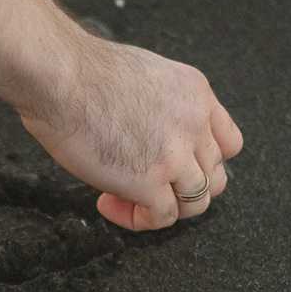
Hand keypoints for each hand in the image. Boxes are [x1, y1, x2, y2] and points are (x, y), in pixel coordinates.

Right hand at [16, 27, 243, 230]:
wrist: (60, 76)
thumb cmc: (82, 71)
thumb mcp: (144, 74)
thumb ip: (160, 104)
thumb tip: (147, 132)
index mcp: (196, 94)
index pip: (229, 142)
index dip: (206, 161)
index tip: (179, 165)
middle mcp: (194, 125)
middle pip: (215, 177)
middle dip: (182, 186)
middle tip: (146, 183)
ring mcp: (175, 156)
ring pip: (197, 202)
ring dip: (165, 207)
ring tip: (126, 199)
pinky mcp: (149, 182)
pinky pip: (162, 218)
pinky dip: (138, 220)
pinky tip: (108, 204)